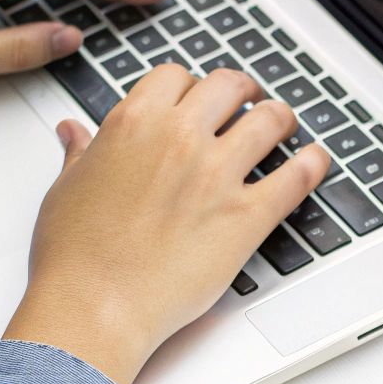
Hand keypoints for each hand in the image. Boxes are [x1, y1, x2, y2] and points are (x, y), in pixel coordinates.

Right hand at [2, 66, 331, 383]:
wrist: (96, 305)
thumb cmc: (76, 256)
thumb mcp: (66, 189)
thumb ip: (82, 154)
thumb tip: (75, 132)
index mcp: (134, 123)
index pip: (176, 77)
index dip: (192, 85)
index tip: (198, 97)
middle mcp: (179, 138)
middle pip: (229, 86)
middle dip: (242, 90)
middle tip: (249, 100)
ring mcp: (217, 174)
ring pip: (269, 120)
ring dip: (281, 118)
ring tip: (284, 124)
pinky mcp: (247, 215)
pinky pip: (296, 177)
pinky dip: (313, 164)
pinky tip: (316, 161)